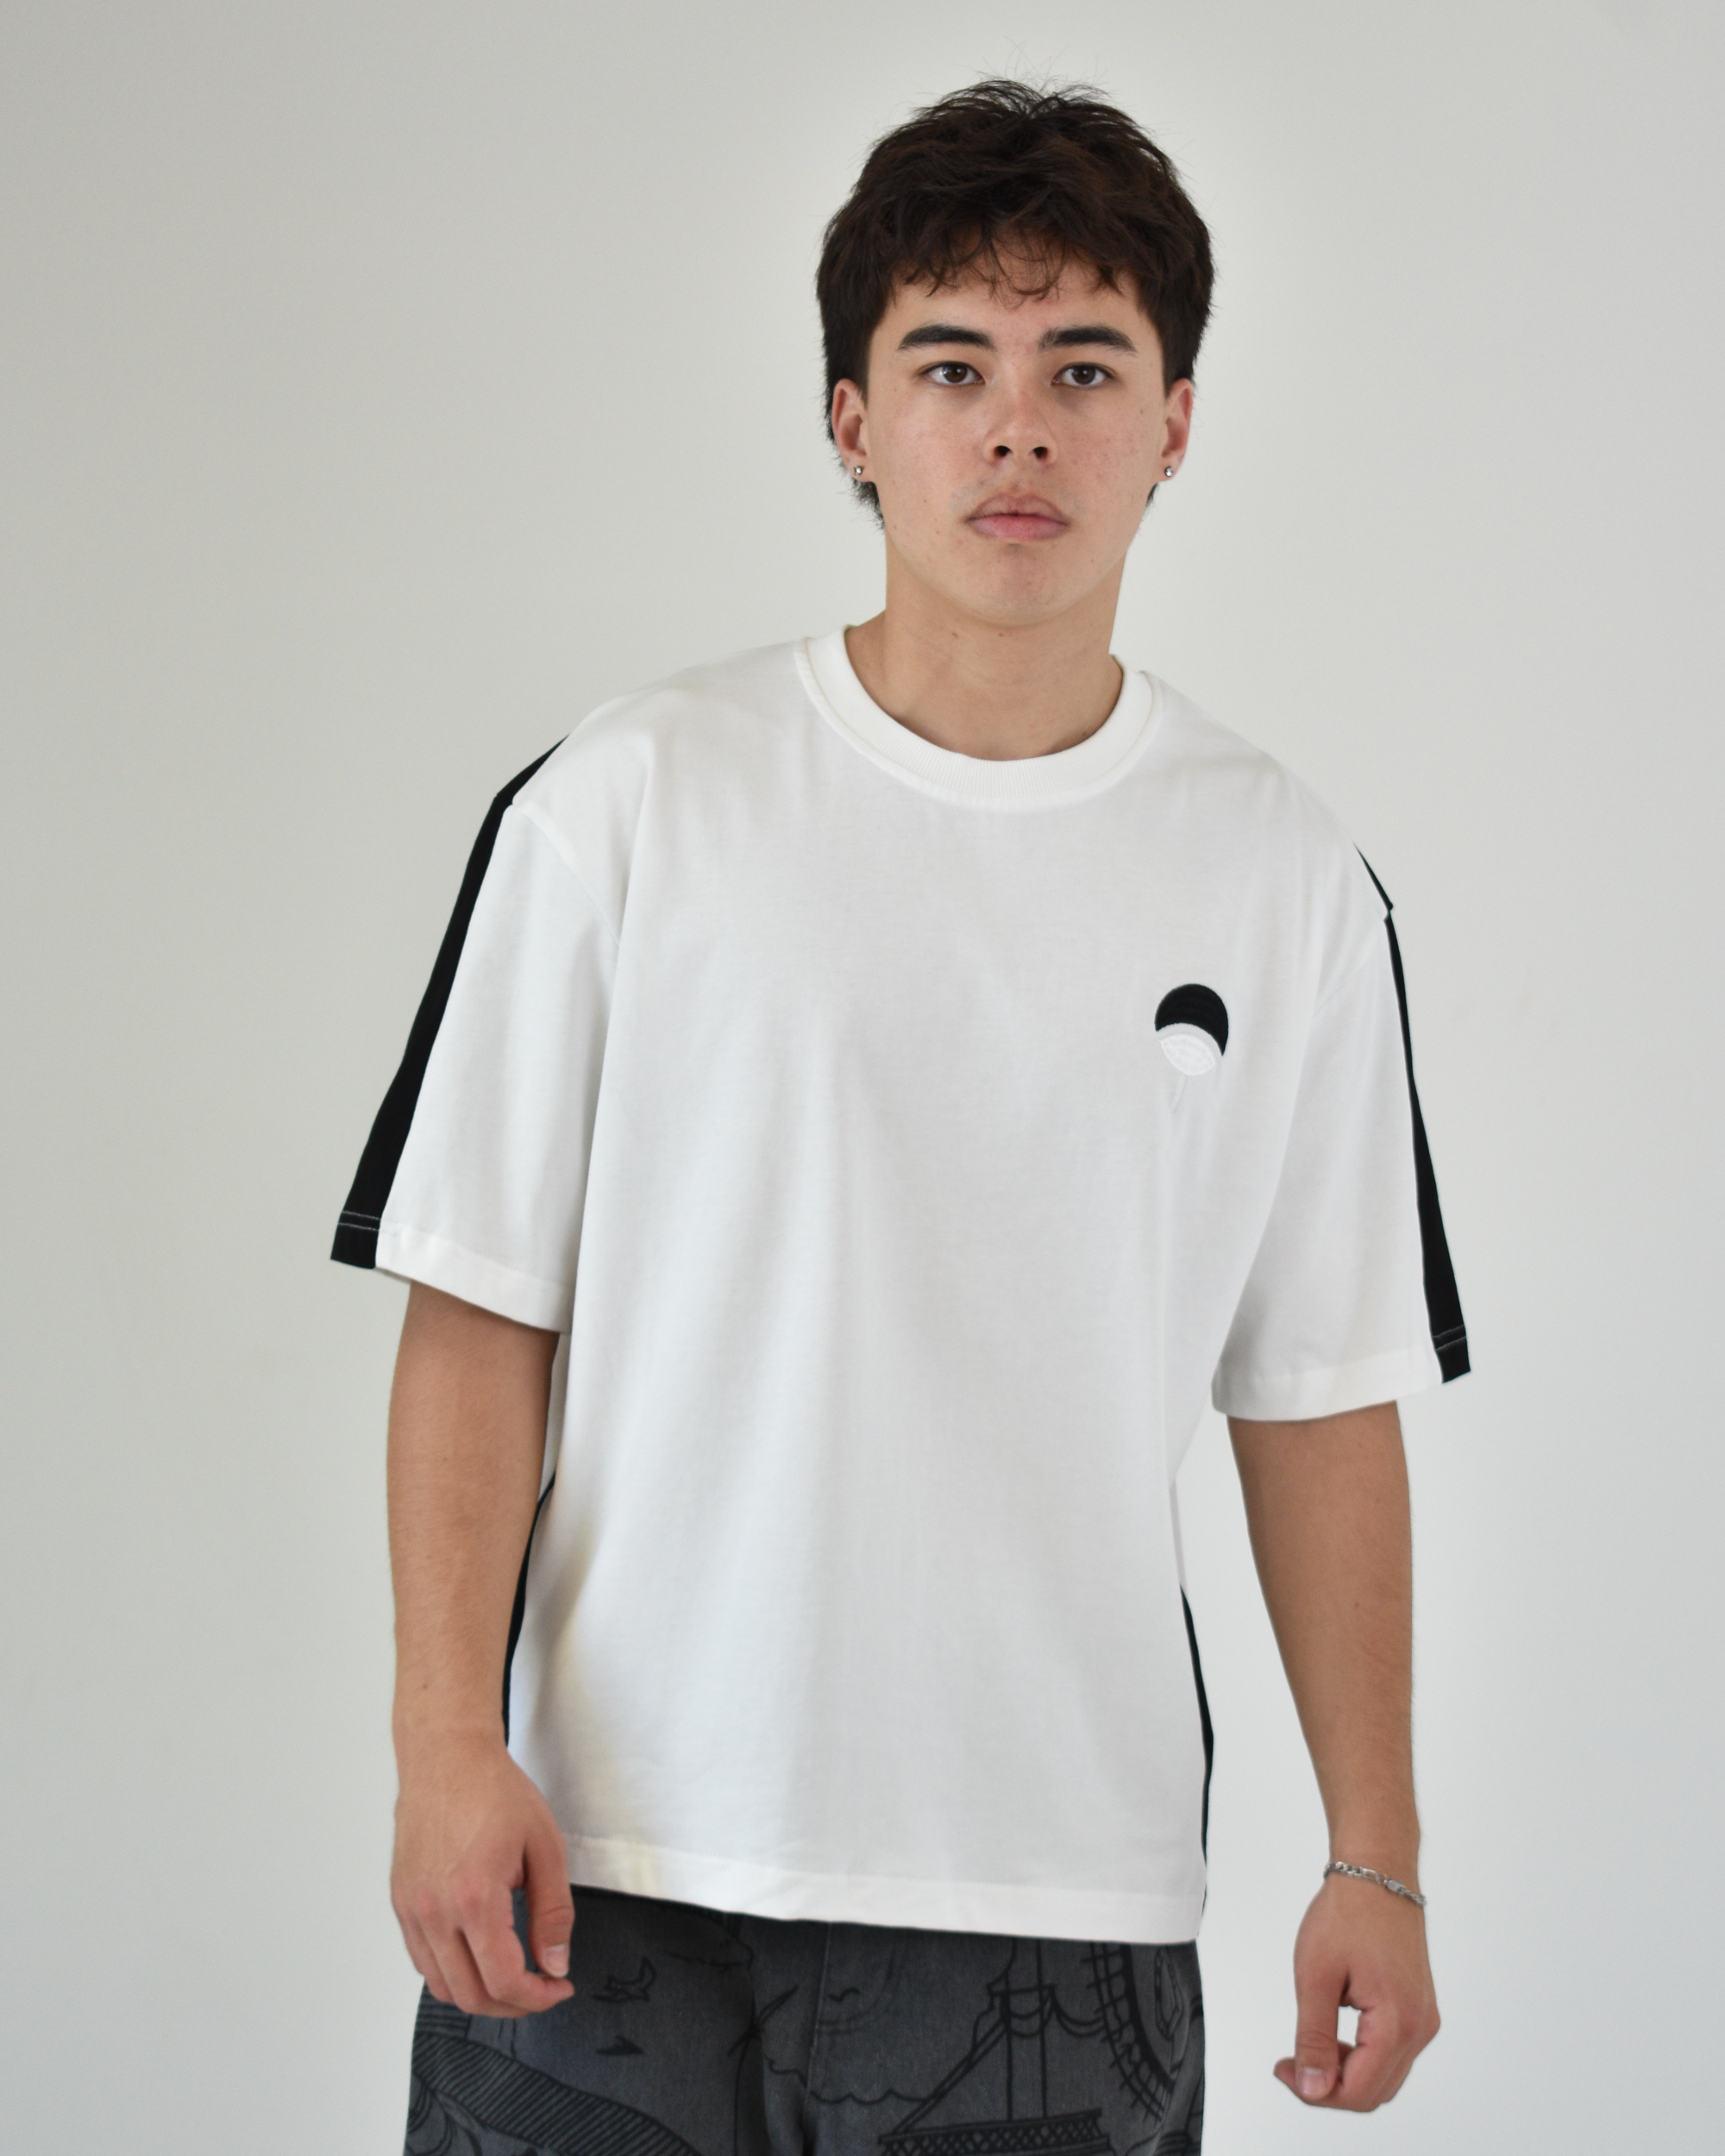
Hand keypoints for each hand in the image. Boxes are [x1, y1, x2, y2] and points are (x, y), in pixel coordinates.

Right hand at [392, 1729, 575, 2017]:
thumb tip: (555, 1961)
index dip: (537, 1996)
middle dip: (512, 2005)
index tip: (558, 1986)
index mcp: (474, 1897)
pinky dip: (452, 1973)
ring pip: (442, 1986)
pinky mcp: (401, 1903)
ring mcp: (412, 1910)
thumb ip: (553, 1912)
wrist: (447, 1758)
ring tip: (513, 1978)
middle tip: (541, 1988)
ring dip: (480, 1995)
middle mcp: (435, 1911)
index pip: (504, 1979)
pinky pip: (422, 1961)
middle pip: (470, 1995)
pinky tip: (479, 1955)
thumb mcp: (545, 1845)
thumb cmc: (494, 1791)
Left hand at [1274, 1871, 1438, 2109]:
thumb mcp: (1316, 1976)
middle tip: (1292, 2061)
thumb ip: (1314, 2038)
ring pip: (1385, 2075)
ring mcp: (1424, 2018)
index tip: (1284, 2069)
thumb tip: (1311, 2087)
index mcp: (1399, 2023)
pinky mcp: (1419, 2009)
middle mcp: (1421, 2028)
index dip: (1316, 2092)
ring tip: (1311, 2043)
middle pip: (1375, 2091)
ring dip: (1346, 2072)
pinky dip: (1362, 2054)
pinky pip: (1392, 2053)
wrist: (1377, 1872)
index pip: (1358, 2092)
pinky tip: (1334, 2032)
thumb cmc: (1348, 1913)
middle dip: (1330, 2086)